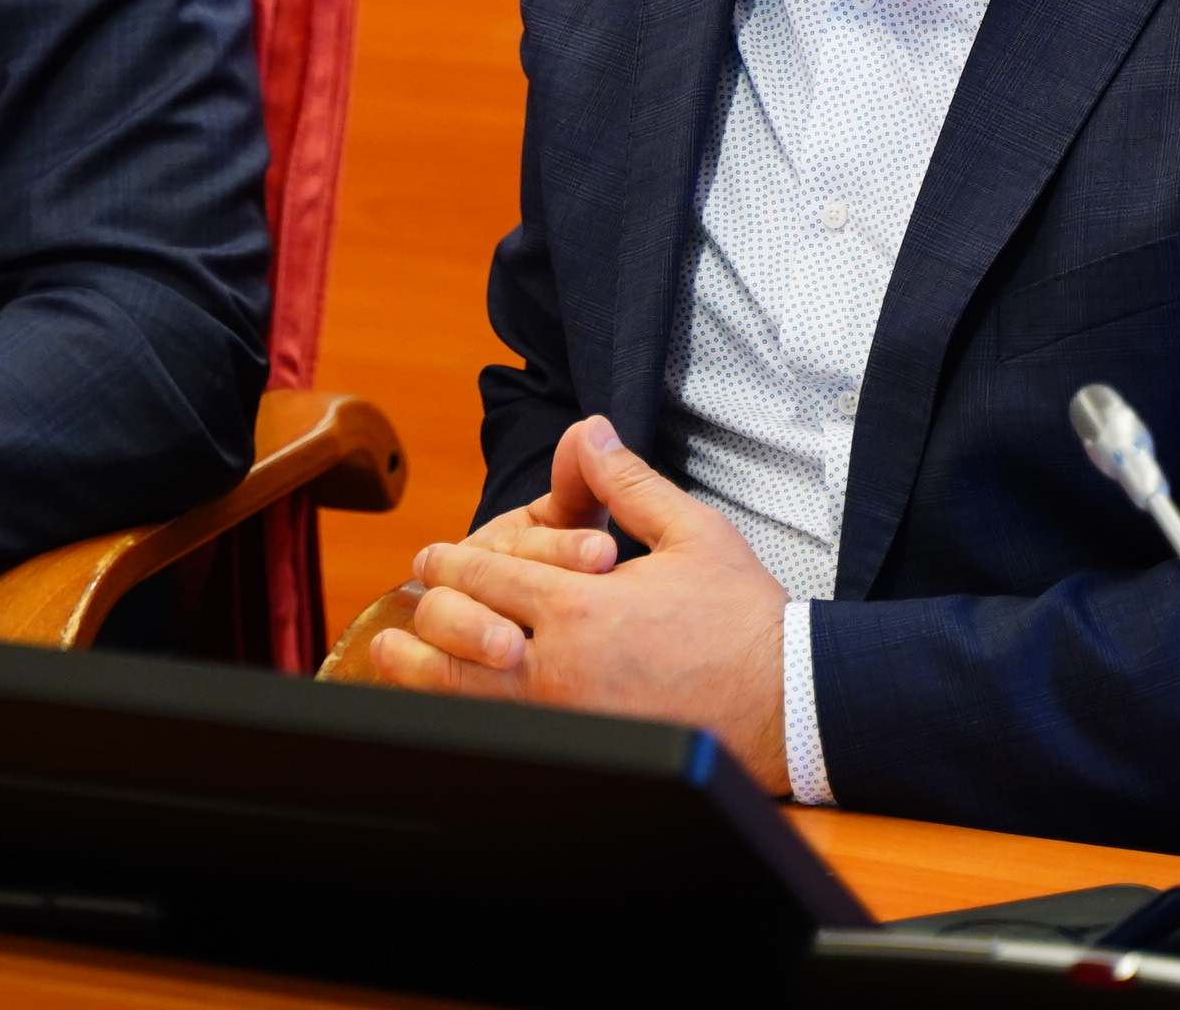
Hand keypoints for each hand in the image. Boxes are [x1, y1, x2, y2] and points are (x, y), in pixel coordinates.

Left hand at [368, 417, 791, 793]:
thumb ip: (628, 482)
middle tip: (412, 598)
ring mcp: (568, 715)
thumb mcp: (692, 531)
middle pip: (463, 634)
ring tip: (393, 652)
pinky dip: (465, 713)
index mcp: (583, 604)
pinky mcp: (583, 746)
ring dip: (423, 670)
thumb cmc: (743, 617)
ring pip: (469, 694)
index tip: (431, 557)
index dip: (452, 563)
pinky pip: (504, 730)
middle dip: (431, 611)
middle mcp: (562, 664)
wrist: (786, 703)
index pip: (491, 576)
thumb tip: (590, 432)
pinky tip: (448, 704)